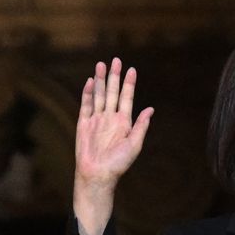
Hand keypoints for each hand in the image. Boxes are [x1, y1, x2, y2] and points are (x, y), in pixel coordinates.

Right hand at [73, 58, 153, 234]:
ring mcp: (96, 120)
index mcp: (124, 122)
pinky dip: (87, 93)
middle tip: (116, 60)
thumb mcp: (135, 144)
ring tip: (101, 65)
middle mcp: (110, 118)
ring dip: (100, 80)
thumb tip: (151, 109)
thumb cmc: (118, 163)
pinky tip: (89, 81)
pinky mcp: (83, 124)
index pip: (127, 98)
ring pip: (98, 95)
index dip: (129, 84)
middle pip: (112, 92)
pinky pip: (86, 105)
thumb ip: (141, 126)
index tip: (132, 69)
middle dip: (114, 76)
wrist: (98, 174)